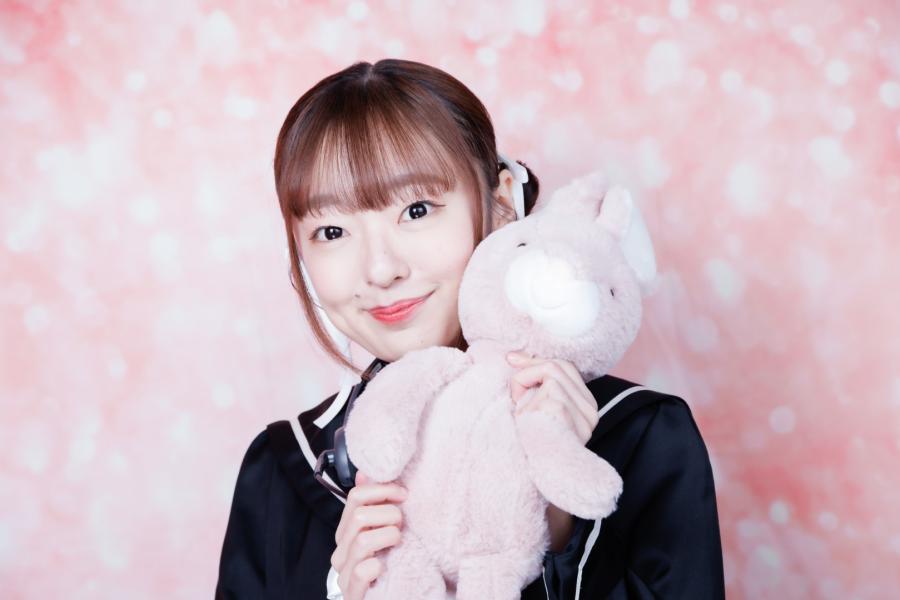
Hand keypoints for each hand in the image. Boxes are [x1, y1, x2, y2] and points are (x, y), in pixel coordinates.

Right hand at [331, 471, 406, 599]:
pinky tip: (385, 566)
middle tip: (402, 525)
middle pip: (360, 516)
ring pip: (363, 541)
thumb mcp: (382, 531)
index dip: (382, 490)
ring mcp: (344, 573)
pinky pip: (362, 571)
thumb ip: (373, 504)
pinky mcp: (353, 594)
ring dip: (388, 537)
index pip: (356, 497)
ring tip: (398, 542)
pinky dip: (377, 566)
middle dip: (389, 515)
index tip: (403, 495)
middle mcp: (341, 550)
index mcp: (346, 531)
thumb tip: (365, 473)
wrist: (386, 599)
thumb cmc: (387, 564)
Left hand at [506, 351, 598, 445]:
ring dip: (525, 385)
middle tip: (513, 392)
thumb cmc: (534, 445)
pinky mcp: (561, 412)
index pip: (566, 368)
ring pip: (550, 373)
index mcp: (587, 407)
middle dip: (529, 370)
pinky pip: (541, 389)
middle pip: (558, 365)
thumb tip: (516, 356)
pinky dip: (525, 399)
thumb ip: (539, 386)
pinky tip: (525, 422)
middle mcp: (590, 410)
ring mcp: (580, 412)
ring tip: (522, 414)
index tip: (513, 360)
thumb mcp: (540, 411)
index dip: (537, 361)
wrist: (535, 484)